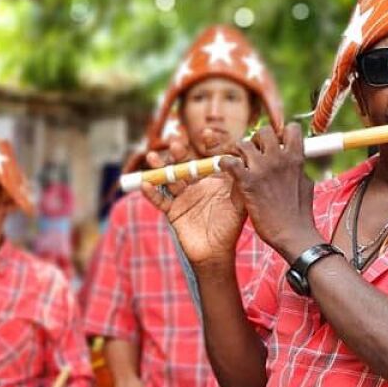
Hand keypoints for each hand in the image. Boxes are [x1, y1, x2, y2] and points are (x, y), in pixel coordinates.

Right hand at [141, 136, 245, 267]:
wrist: (216, 253)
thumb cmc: (230, 227)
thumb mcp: (240, 203)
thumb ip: (241, 182)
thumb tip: (242, 159)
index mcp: (213, 181)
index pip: (209, 158)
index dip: (209, 145)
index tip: (207, 133)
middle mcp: (196, 185)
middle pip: (185, 165)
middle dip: (179, 153)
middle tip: (175, 142)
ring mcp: (182, 197)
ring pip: (169, 179)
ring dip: (159, 168)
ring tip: (152, 157)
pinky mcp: (172, 211)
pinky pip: (160, 200)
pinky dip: (151, 193)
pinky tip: (145, 184)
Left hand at [221, 124, 320, 260]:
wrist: (293, 234)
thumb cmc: (299, 212)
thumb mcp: (305, 183)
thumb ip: (297, 168)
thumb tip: (295, 160)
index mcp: (297, 157)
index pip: (290, 128)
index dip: (280, 133)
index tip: (273, 144)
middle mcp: (279, 158)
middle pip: (263, 131)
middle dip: (255, 140)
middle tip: (251, 154)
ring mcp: (262, 169)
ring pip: (243, 144)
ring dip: (238, 152)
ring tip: (237, 164)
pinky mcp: (247, 182)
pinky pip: (229, 161)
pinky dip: (224, 163)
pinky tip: (225, 170)